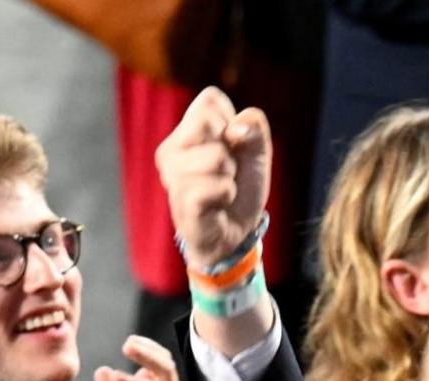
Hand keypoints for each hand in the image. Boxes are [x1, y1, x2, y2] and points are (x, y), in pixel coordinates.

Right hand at [156, 88, 270, 269]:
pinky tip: (218, 205)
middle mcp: (171, 149)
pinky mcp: (182, 201)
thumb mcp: (257, 153)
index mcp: (186, 131)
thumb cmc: (240, 189)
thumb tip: (236, 129)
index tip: (231, 148)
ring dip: (230, 177)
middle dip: (231, 150)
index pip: (209, 99)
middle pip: (210, 123)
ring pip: (217, 157)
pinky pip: (216, 185)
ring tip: (221, 191)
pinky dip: (227, 194)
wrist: (236, 234)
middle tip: (226, 173)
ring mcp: (172, 176)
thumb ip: (254, 127)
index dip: (233, 122)